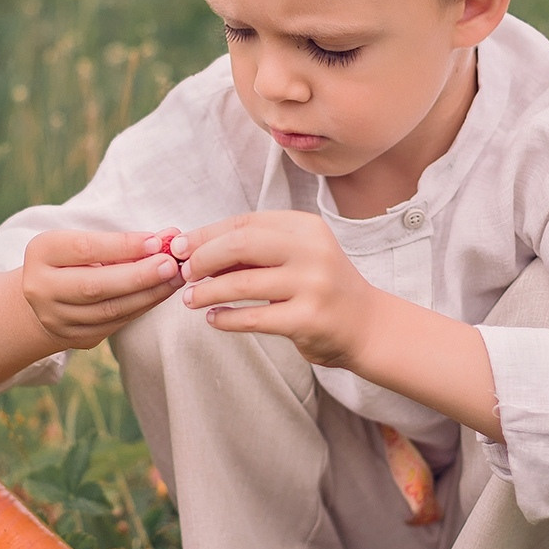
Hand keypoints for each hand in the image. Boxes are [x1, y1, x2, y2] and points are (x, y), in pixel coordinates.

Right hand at [20, 228, 182, 350]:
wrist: (46, 297)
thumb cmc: (73, 259)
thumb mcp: (84, 242)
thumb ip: (122, 241)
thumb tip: (168, 236)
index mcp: (41, 253)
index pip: (84, 249)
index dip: (122, 246)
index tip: (156, 242)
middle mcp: (41, 288)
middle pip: (95, 286)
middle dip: (138, 276)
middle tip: (171, 265)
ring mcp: (57, 318)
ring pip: (109, 310)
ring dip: (148, 294)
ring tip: (175, 278)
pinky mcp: (74, 337)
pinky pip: (115, 323)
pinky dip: (142, 307)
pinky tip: (161, 293)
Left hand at [173, 211, 376, 367]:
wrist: (366, 325)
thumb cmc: (320, 287)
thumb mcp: (295, 256)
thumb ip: (253, 251)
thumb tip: (193, 251)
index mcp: (306, 227)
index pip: (245, 223)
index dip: (206, 235)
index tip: (181, 248)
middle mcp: (312, 250)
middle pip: (240, 244)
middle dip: (203, 258)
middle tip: (185, 273)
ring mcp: (313, 284)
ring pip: (241, 283)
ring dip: (207, 292)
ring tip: (190, 299)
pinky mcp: (308, 319)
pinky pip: (252, 318)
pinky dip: (225, 318)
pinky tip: (213, 318)